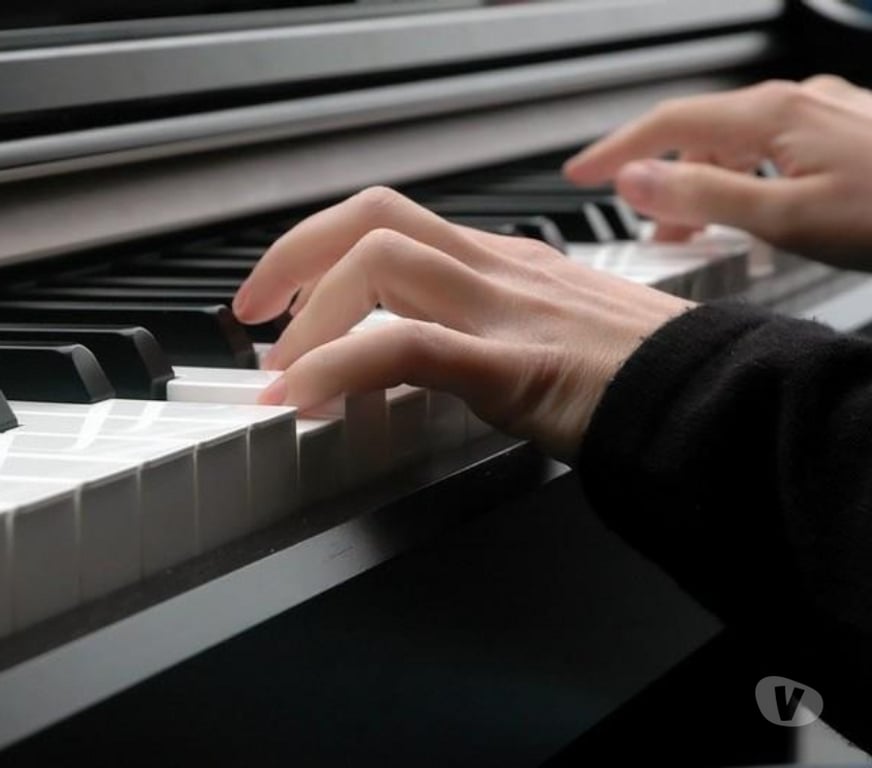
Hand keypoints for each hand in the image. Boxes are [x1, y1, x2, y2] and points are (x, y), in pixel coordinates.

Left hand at [232, 187, 693, 460]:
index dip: (324, 252)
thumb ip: (491, 330)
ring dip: (310, 316)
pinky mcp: (514, 364)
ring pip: (379, 263)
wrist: (710, 398)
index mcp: (504, 264)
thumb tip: (429, 353)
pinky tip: (309, 400)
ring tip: (283, 373)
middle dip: (294, 258)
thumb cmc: (641, 374)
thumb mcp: (554, 331)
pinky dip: (342, 367)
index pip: (394, 224)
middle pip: (373, 218)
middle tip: (255, 316)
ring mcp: (504, 310)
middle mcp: (497, 269)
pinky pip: (406, 345)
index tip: (289, 299)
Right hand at [563, 75, 871, 266]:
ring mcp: (821, 114)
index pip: (667, 126)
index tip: (579, 174)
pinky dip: (744, 184)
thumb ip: (704, 199)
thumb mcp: (788, 217)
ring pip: (736, 146)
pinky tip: (755, 214)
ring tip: (700, 236)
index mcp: (771, 117)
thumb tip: (637, 185)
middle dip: (662, 180)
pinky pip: (771, 153)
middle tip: (647, 232)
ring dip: (705, 188)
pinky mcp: (842, 135)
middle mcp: (793, 103)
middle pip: (699, 135)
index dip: (615, 151)